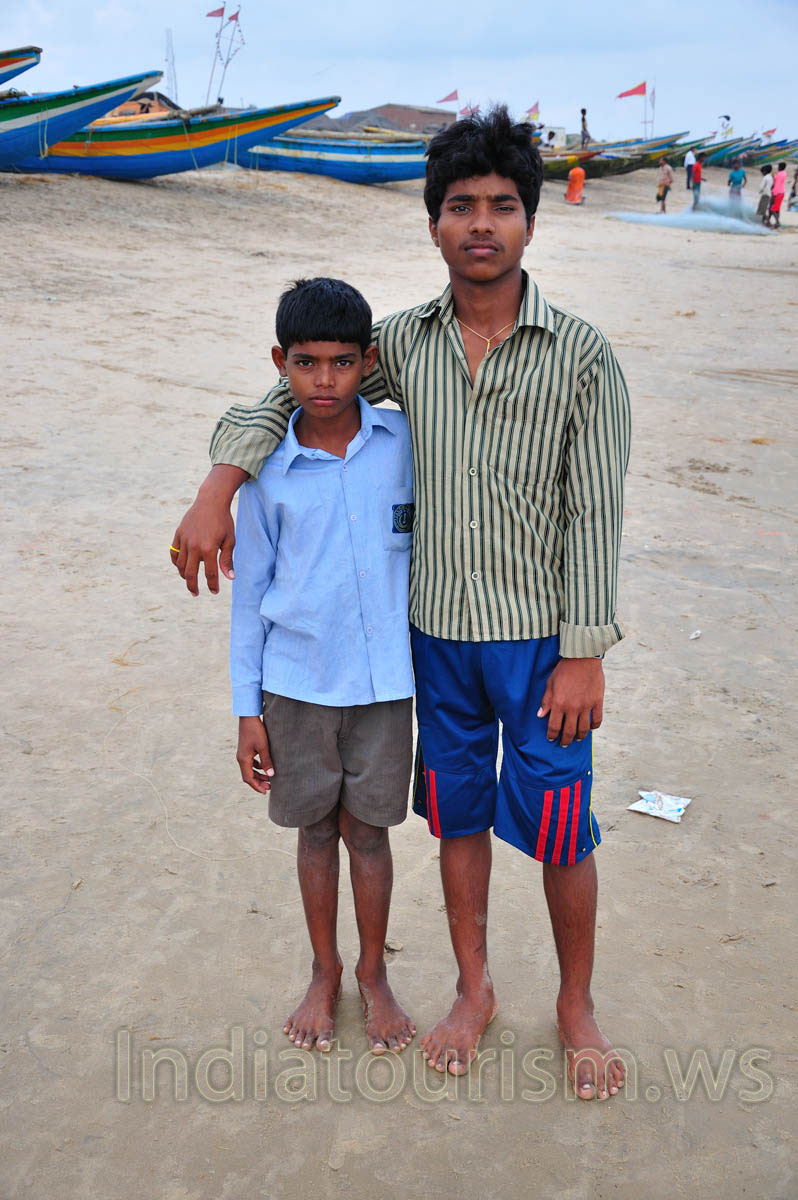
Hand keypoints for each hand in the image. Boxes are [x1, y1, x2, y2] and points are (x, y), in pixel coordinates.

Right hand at [170, 465, 247, 595]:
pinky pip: (174, 553)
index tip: (214, 592)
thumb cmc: (223, 521)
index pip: (210, 574)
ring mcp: (184, 540)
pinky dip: (176, 562)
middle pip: (190, 573)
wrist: (211, 501)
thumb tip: (230, 578)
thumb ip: (227, 560)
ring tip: (189, 580)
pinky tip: (181, 567)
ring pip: (180, 564)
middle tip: (195, 593)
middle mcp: (194, 546)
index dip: (212, 585)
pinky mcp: (178, 534)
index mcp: (208, 549)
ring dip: (184, 575)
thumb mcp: (230, 540)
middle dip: (193, 586)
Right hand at [236, 716, 273, 793]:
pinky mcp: (246, 750)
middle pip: (248, 775)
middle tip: (270, 787)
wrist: (248, 717)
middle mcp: (241, 758)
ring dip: (259, 775)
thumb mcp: (263, 746)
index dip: (256, 786)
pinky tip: (265, 767)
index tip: (265, 792)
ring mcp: (243, 754)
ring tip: (269, 778)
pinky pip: (251, 763)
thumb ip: (267, 761)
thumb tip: (271, 775)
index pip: (248, 778)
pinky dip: (258, 767)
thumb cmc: (256, 730)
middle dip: (259, 782)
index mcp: (243, 759)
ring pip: (250, 769)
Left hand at [537, 658, 604, 747]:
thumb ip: (546, 701)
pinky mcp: (597, 702)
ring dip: (579, 737)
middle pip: (569, 731)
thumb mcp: (550, 683)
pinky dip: (593, 726)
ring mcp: (586, 706)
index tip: (551, 738)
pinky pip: (596, 720)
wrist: (583, 659)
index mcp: (558, 704)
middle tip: (564, 744)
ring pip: (583, 729)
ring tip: (577, 739)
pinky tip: (590, 728)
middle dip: (565, 740)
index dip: (552, 735)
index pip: (554, 726)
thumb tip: (540, 715)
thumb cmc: (564, 670)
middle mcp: (572, 708)